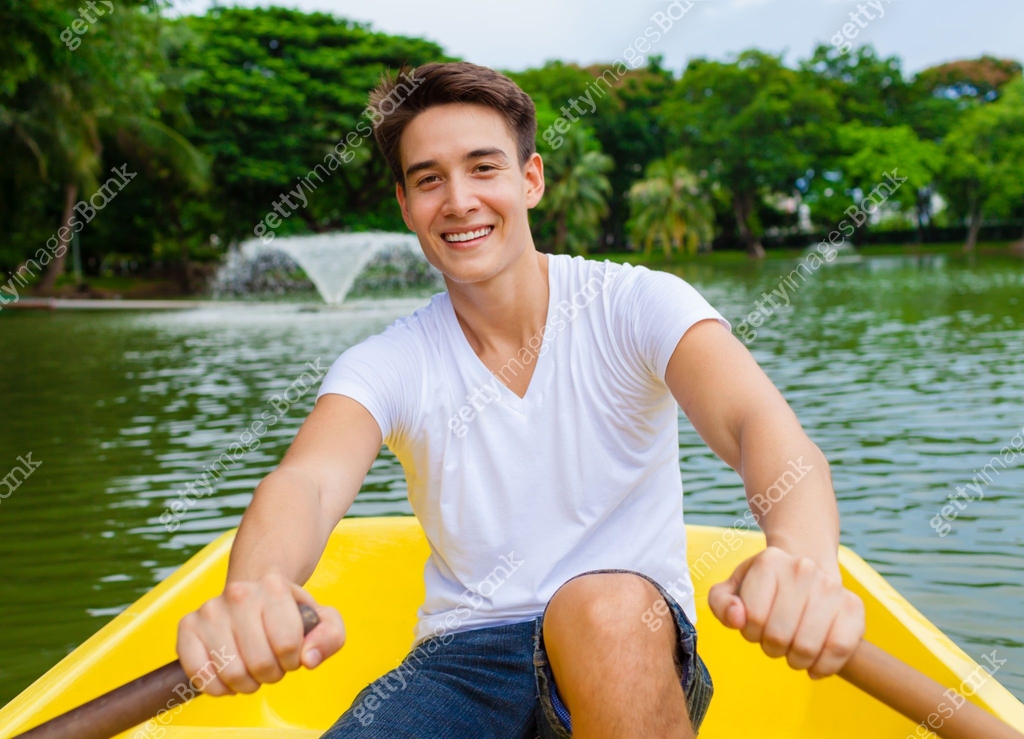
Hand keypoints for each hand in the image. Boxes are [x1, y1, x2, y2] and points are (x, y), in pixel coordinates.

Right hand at [176, 571, 344, 695]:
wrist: (252, 593)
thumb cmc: (287, 611)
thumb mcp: (320, 618)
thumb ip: (330, 636)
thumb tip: (309, 659)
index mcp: (273, 587)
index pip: (288, 645)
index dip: (293, 660)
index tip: (291, 653)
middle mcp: (238, 594)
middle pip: (260, 662)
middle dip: (271, 674)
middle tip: (271, 663)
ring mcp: (209, 610)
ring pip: (231, 673)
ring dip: (247, 683)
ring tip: (251, 669)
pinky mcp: (186, 627)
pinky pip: (200, 675)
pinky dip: (218, 687)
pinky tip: (228, 675)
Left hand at [708, 546, 864, 677]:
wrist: (805, 572)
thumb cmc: (765, 587)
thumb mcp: (734, 589)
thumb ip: (721, 603)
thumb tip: (736, 617)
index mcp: (770, 561)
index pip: (752, 618)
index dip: (750, 632)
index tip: (755, 626)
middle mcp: (803, 568)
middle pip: (779, 636)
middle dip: (772, 647)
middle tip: (775, 640)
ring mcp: (831, 587)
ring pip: (808, 646)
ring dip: (795, 660)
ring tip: (793, 649)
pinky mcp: (854, 607)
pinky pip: (839, 649)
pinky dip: (823, 667)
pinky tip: (814, 665)